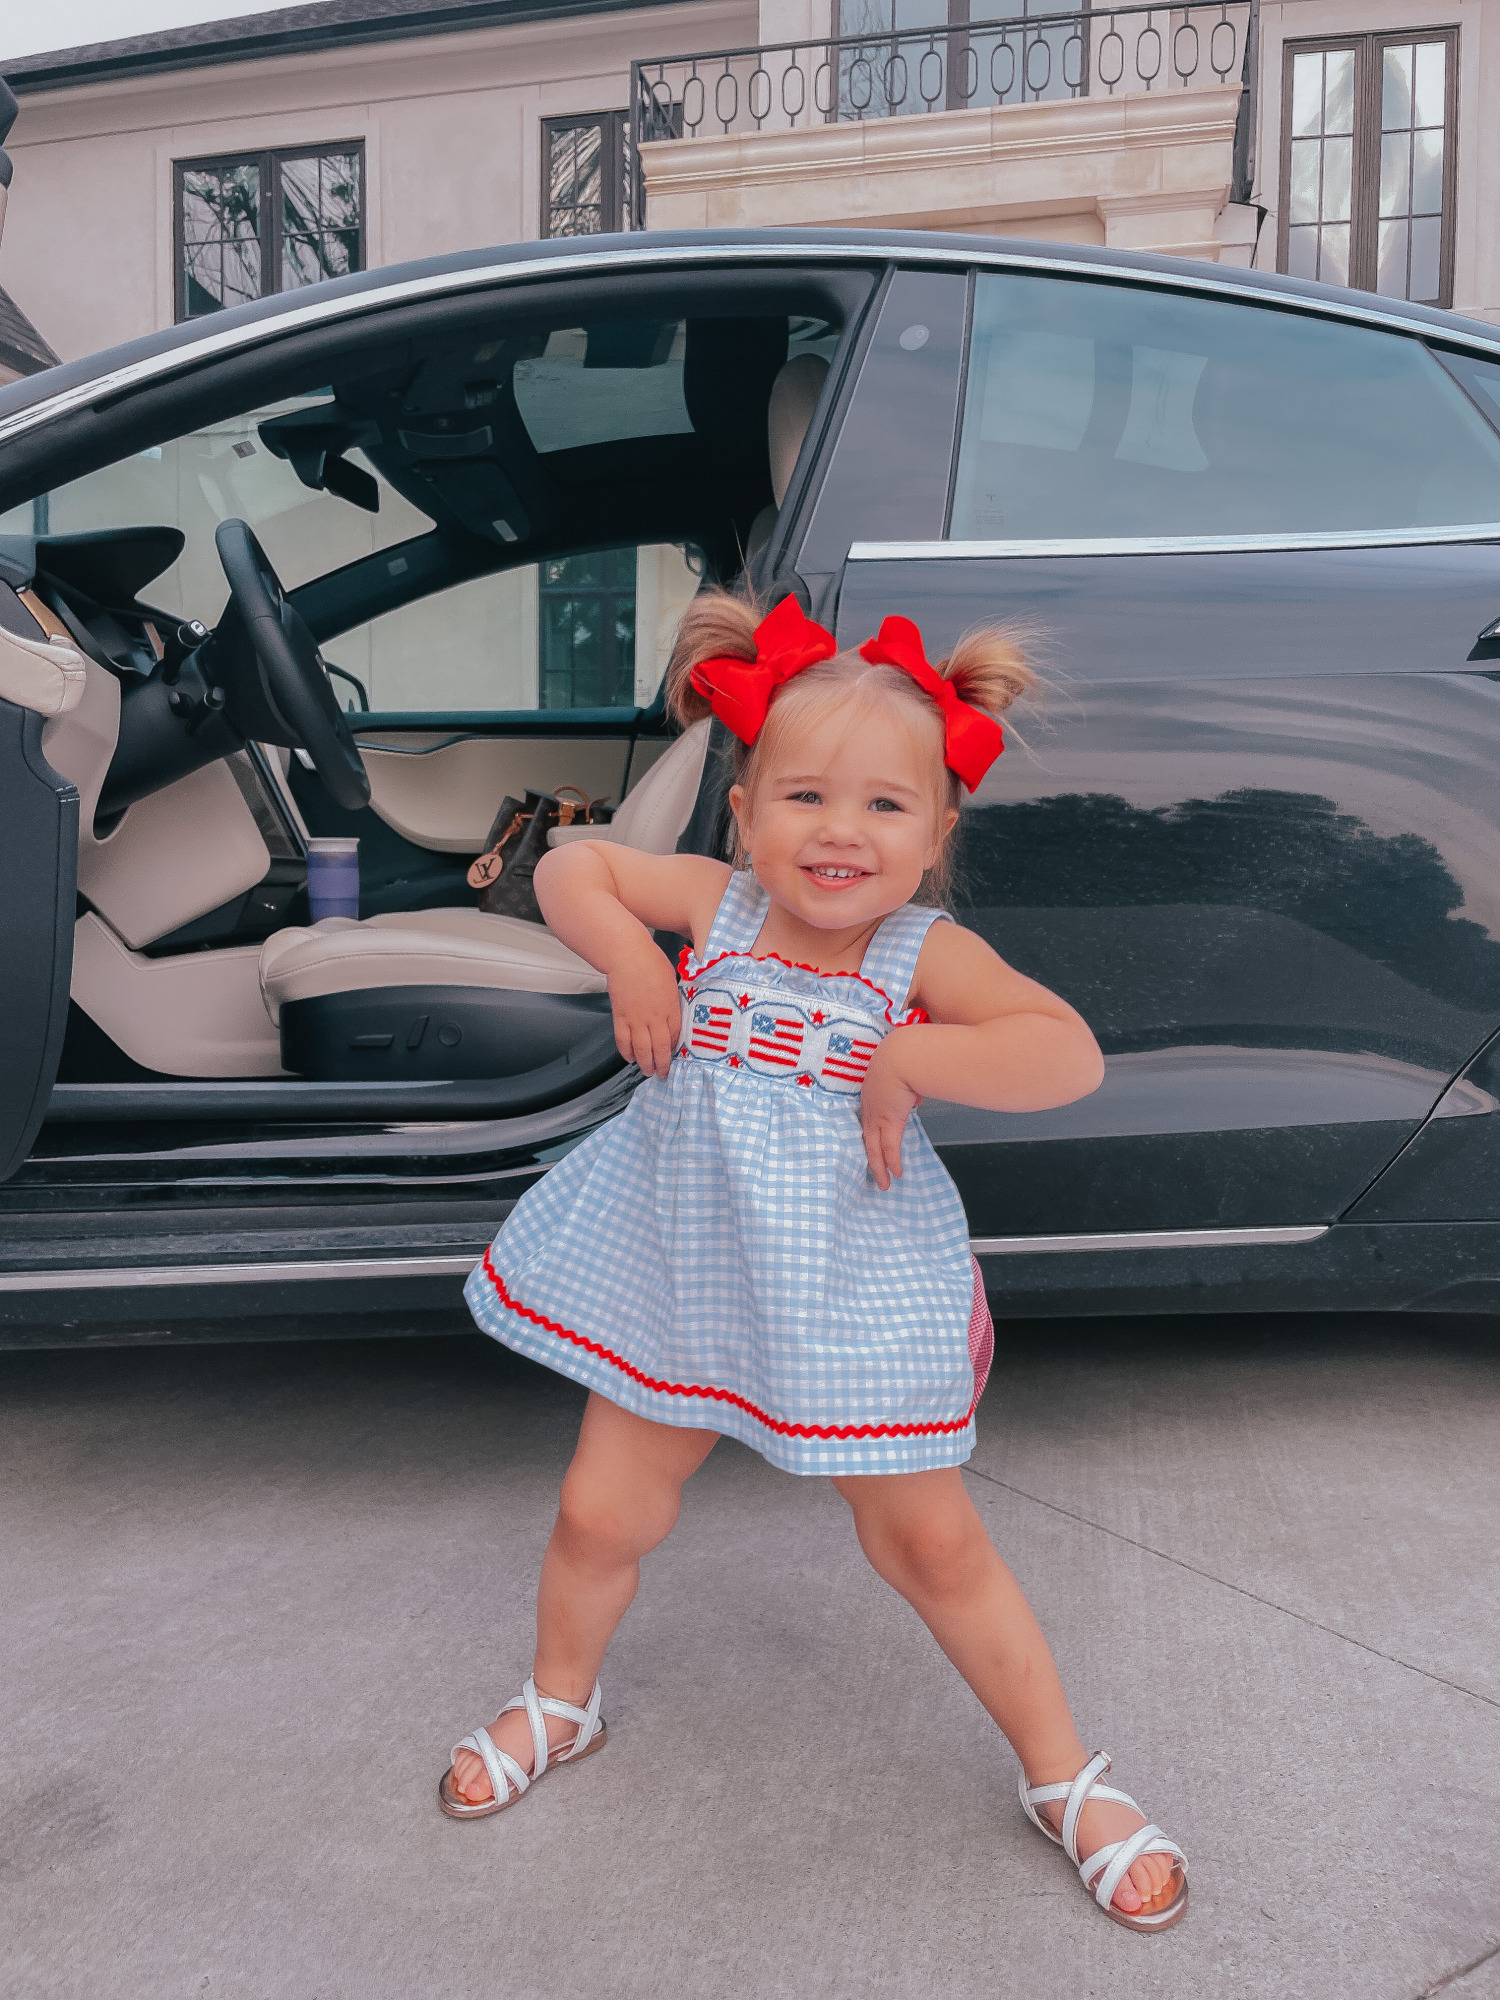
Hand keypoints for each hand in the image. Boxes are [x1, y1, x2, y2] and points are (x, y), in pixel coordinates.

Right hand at [606, 940, 680, 1078]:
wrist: (627, 955)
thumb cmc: (651, 961)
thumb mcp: (673, 980)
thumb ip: (674, 999)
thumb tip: (674, 1008)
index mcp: (670, 1007)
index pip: (675, 1035)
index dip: (675, 1048)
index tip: (676, 1055)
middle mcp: (654, 1017)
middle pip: (660, 1048)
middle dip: (662, 1064)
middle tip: (662, 1074)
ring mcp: (636, 1018)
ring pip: (641, 1049)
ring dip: (645, 1063)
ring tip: (647, 1071)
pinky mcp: (620, 1016)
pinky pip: (623, 1040)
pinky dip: (626, 1051)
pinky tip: (629, 1057)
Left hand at [860, 1033, 923, 1190]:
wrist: (902, 1055)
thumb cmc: (903, 1056)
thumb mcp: (903, 1074)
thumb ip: (906, 1090)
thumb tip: (914, 1099)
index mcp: (871, 1093)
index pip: (869, 1118)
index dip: (871, 1133)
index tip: (873, 1143)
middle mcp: (870, 1107)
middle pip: (866, 1138)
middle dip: (871, 1158)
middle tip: (873, 1173)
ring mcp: (877, 1116)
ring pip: (874, 1148)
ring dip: (879, 1167)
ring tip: (883, 1183)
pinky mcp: (889, 1121)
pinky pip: (889, 1148)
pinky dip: (892, 1162)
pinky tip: (895, 1174)